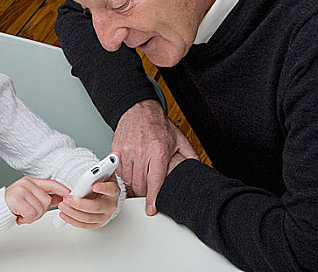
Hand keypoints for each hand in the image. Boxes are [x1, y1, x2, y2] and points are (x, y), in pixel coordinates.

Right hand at [5, 177, 69, 224]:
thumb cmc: (10, 206)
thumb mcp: (28, 198)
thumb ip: (43, 197)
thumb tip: (60, 198)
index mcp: (30, 181)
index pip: (51, 183)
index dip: (62, 190)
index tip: (70, 195)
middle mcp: (26, 183)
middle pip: (47, 201)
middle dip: (40, 211)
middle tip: (28, 213)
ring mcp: (21, 190)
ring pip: (40, 208)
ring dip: (32, 216)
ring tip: (22, 213)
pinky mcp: (16, 198)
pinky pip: (31, 213)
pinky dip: (26, 219)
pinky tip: (18, 216)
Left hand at [57, 177, 120, 228]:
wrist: (104, 195)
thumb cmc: (102, 183)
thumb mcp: (102, 175)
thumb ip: (97, 173)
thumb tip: (92, 171)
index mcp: (113, 191)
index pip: (110, 189)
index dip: (103, 188)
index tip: (94, 185)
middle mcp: (111, 205)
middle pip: (96, 207)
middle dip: (80, 203)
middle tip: (68, 198)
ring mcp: (104, 216)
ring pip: (88, 218)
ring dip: (73, 212)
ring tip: (63, 205)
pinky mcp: (97, 223)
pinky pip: (84, 225)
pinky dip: (72, 220)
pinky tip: (64, 214)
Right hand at [112, 99, 197, 215]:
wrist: (139, 108)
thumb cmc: (158, 124)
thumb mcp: (179, 139)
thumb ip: (190, 156)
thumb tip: (199, 169)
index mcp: (159, 151)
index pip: (155, 181)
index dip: (153, 198)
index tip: (151, 209)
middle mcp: (142, 152)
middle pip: (140, 184)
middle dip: (143, 194)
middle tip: (147, 196)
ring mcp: (128, 151)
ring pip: (127, 180)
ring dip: (132, 188)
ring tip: (138, 189)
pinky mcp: (117, 150)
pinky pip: (118, 172)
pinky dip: (123, 179)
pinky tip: (129, 179)